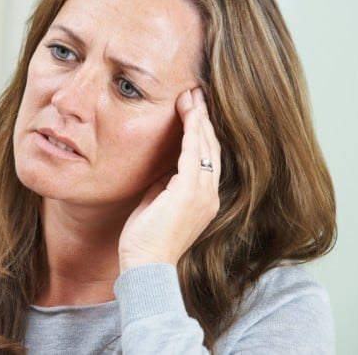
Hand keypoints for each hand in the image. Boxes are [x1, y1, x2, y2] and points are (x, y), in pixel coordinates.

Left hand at [118, 88, 220, 271]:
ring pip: (205, 146)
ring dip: (199, 118)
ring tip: (193, 95)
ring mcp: (202, 193)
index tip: (195, 109)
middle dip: (203, 118)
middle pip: (211, 147)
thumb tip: (164, 164)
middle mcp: (209, 194)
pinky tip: (188, 112)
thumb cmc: (147, 237)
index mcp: (203, 198)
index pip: (207, 157)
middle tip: (196, 92)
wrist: (145, 264)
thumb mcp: (159, 202)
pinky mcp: (190, 192)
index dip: (202, 131)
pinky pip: (194, 153)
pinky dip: (192, 130)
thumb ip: (166, 183)